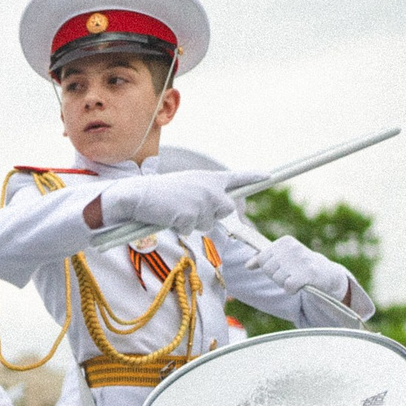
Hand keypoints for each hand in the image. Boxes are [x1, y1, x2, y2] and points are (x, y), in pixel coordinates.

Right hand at [100, 169, 262, 235]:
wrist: (138, 195)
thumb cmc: (160, 192)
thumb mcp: (187, 185)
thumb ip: (206, 192)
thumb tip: (222, 208)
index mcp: (208, 178)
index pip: (237, 177)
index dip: (253, 177)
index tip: (268, 175)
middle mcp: (209, 188)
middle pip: (226, 209)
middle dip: (212, 214)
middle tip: (190, 208)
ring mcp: (201, 202)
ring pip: (208, 223)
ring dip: (192, 222)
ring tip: (175, 210)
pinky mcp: (189, 216)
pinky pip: (189, 230)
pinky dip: (178, 227)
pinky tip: (167, 216)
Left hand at [244, 233, 342, 297]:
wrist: (326, 274)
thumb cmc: (299, 266)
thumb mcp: (282, 258)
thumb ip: (264, 260)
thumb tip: (247, 266)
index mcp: (285, 241)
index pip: (262, 258)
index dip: (270, 268)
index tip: (283, 266)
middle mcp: (293, 247)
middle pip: (268, 269)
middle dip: (277, 276)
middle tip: (291, 273)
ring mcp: (301, 259)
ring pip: (277, 278)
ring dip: (285, 283)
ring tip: (297, 277)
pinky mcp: (308, 273)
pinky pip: (288, 286)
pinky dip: (292, 289)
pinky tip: (300, 284)